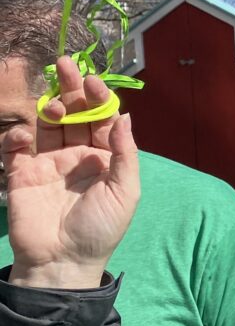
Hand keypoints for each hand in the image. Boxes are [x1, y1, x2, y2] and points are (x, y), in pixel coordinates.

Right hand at [3, 56, 139, 288]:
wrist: (62, 262)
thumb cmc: (100, 229)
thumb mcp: (126, 192)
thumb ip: (126, 154)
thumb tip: (126, 116)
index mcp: (106, 158)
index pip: (103, 119)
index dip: (98, 98)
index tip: (92, 80)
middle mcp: (77, 155)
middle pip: (74, 114)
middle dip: (71, 88)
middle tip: (65, 63)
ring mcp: (48, 162)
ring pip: (46, 123)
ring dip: (49, 106)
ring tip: (53, 102)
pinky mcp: (21, 173)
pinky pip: (16, 146)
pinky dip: (18, 135)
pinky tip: (26, 133)